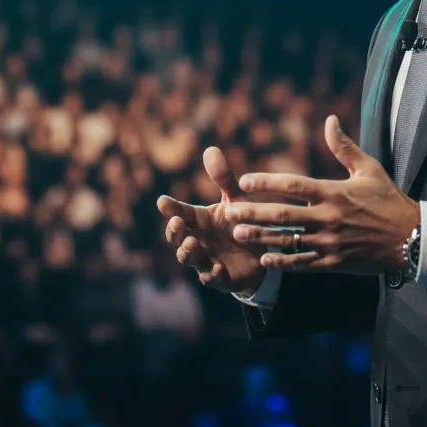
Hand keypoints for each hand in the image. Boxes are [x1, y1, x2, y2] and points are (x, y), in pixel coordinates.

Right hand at [156, 148, 266, 294]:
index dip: (171, 208)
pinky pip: (211, 277)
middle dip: (173, 231)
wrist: (263, 253)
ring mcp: (206, 259)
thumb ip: (224, 179)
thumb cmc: (244, 222)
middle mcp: (198, 239)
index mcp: (199, 219)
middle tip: (177, 222)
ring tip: (191, 242)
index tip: (162, 201)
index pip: (180, 212)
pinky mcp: (220, 277)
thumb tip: (210, 148)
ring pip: (188, 258)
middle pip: (177, 236)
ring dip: (187, 251)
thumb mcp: (237, 199)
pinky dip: (212, 274)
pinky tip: (218, 268)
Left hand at [225, 115, 420, 273]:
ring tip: (237, 234)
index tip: (244, 181)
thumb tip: (330, 120)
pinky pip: (304, 263)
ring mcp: (331, 241)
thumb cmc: (389, 200)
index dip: (266, 182)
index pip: (293, 185)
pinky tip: (265, 260)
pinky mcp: (335, 261)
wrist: (411, 238)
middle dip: (253, 213)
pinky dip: (283, 262)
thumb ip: (344, 147)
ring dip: (261, 238)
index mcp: (334, 192)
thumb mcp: (369, 169)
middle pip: (283, 215)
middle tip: (229, 210)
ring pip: (289, 241)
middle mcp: (329, 217)